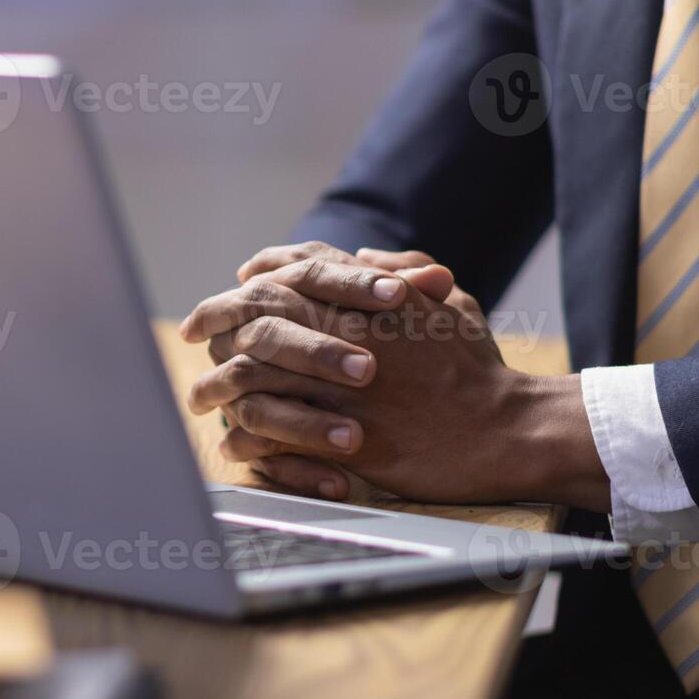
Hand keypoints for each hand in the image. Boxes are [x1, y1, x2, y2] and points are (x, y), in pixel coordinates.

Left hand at [186, 247, 609, 509]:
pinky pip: (271, 433)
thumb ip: (405, 273)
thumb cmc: (479, 370)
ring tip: (200, 398)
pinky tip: (231, 443)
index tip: (237, 280)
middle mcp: (344, 334)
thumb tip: (362, 255)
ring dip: (219, 384)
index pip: (298, 268)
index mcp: (368, 300)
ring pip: (253, 372)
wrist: (503, 431)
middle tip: (194, 330)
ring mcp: (336, 385)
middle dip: (217, 317)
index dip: (261, 272)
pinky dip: (245, 438)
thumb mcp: (450, 304)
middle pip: (260, 311)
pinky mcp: (337, 435)